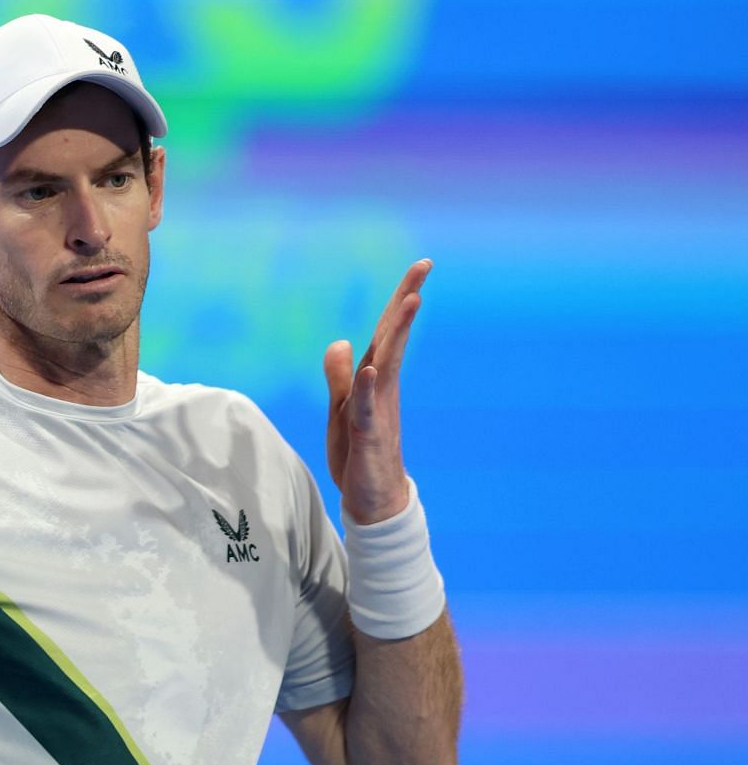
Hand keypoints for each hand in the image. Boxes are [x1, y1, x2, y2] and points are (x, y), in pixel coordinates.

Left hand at [325, 259, 429, 525]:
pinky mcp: (368, 435)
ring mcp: (377, 409)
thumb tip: (340, 341)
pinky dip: (367, 387)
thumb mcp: (341, 408)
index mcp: (373, 379)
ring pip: (386, 365)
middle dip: (405, 301)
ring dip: (396, 334)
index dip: (398, 300)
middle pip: (392, 338)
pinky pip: (368, 408)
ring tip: (411, 301)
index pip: (385, 333)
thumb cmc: (359, 452)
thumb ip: (340, 376)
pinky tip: (371, 367)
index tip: (420, 268)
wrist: (372, 498)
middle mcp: (380, 388)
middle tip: (424, 266)